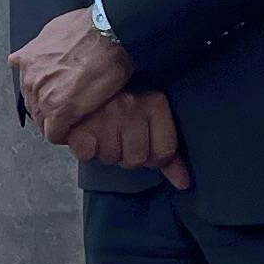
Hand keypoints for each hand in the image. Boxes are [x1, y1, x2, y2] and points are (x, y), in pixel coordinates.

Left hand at [10, 7, 133, 142]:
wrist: (110, 34)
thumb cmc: (90, 28)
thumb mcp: (53, 30)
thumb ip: (40, 46)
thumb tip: (33, 51)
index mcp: (28, 61)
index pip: (28, 90)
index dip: (45, 97)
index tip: (56, 100)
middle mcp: (30, 79)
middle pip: (34, 108)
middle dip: (50, 111)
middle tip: (70, 111)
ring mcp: (42, 95)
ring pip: (43, 122)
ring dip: (58, 123)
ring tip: (77, 120)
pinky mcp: (58, 109)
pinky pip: (55, 134)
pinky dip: (65, 135)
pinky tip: (76, 130)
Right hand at [64, 90, 193, 189]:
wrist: (81, 81)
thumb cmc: (118, 103)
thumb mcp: (150, 120)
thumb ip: (166, 152)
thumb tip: (183, 183)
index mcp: (153, 102)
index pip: (163, 153)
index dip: (153, 157)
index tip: (143, 145)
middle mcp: (130, 107)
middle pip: (136, 159)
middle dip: (126, 154)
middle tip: (118, 136)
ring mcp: (104, 116)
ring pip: (111, 158)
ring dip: (104, 151)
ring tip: (101, 133)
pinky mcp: (80, 126)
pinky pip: (87, 155)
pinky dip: (84, 150)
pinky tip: (86, 135)